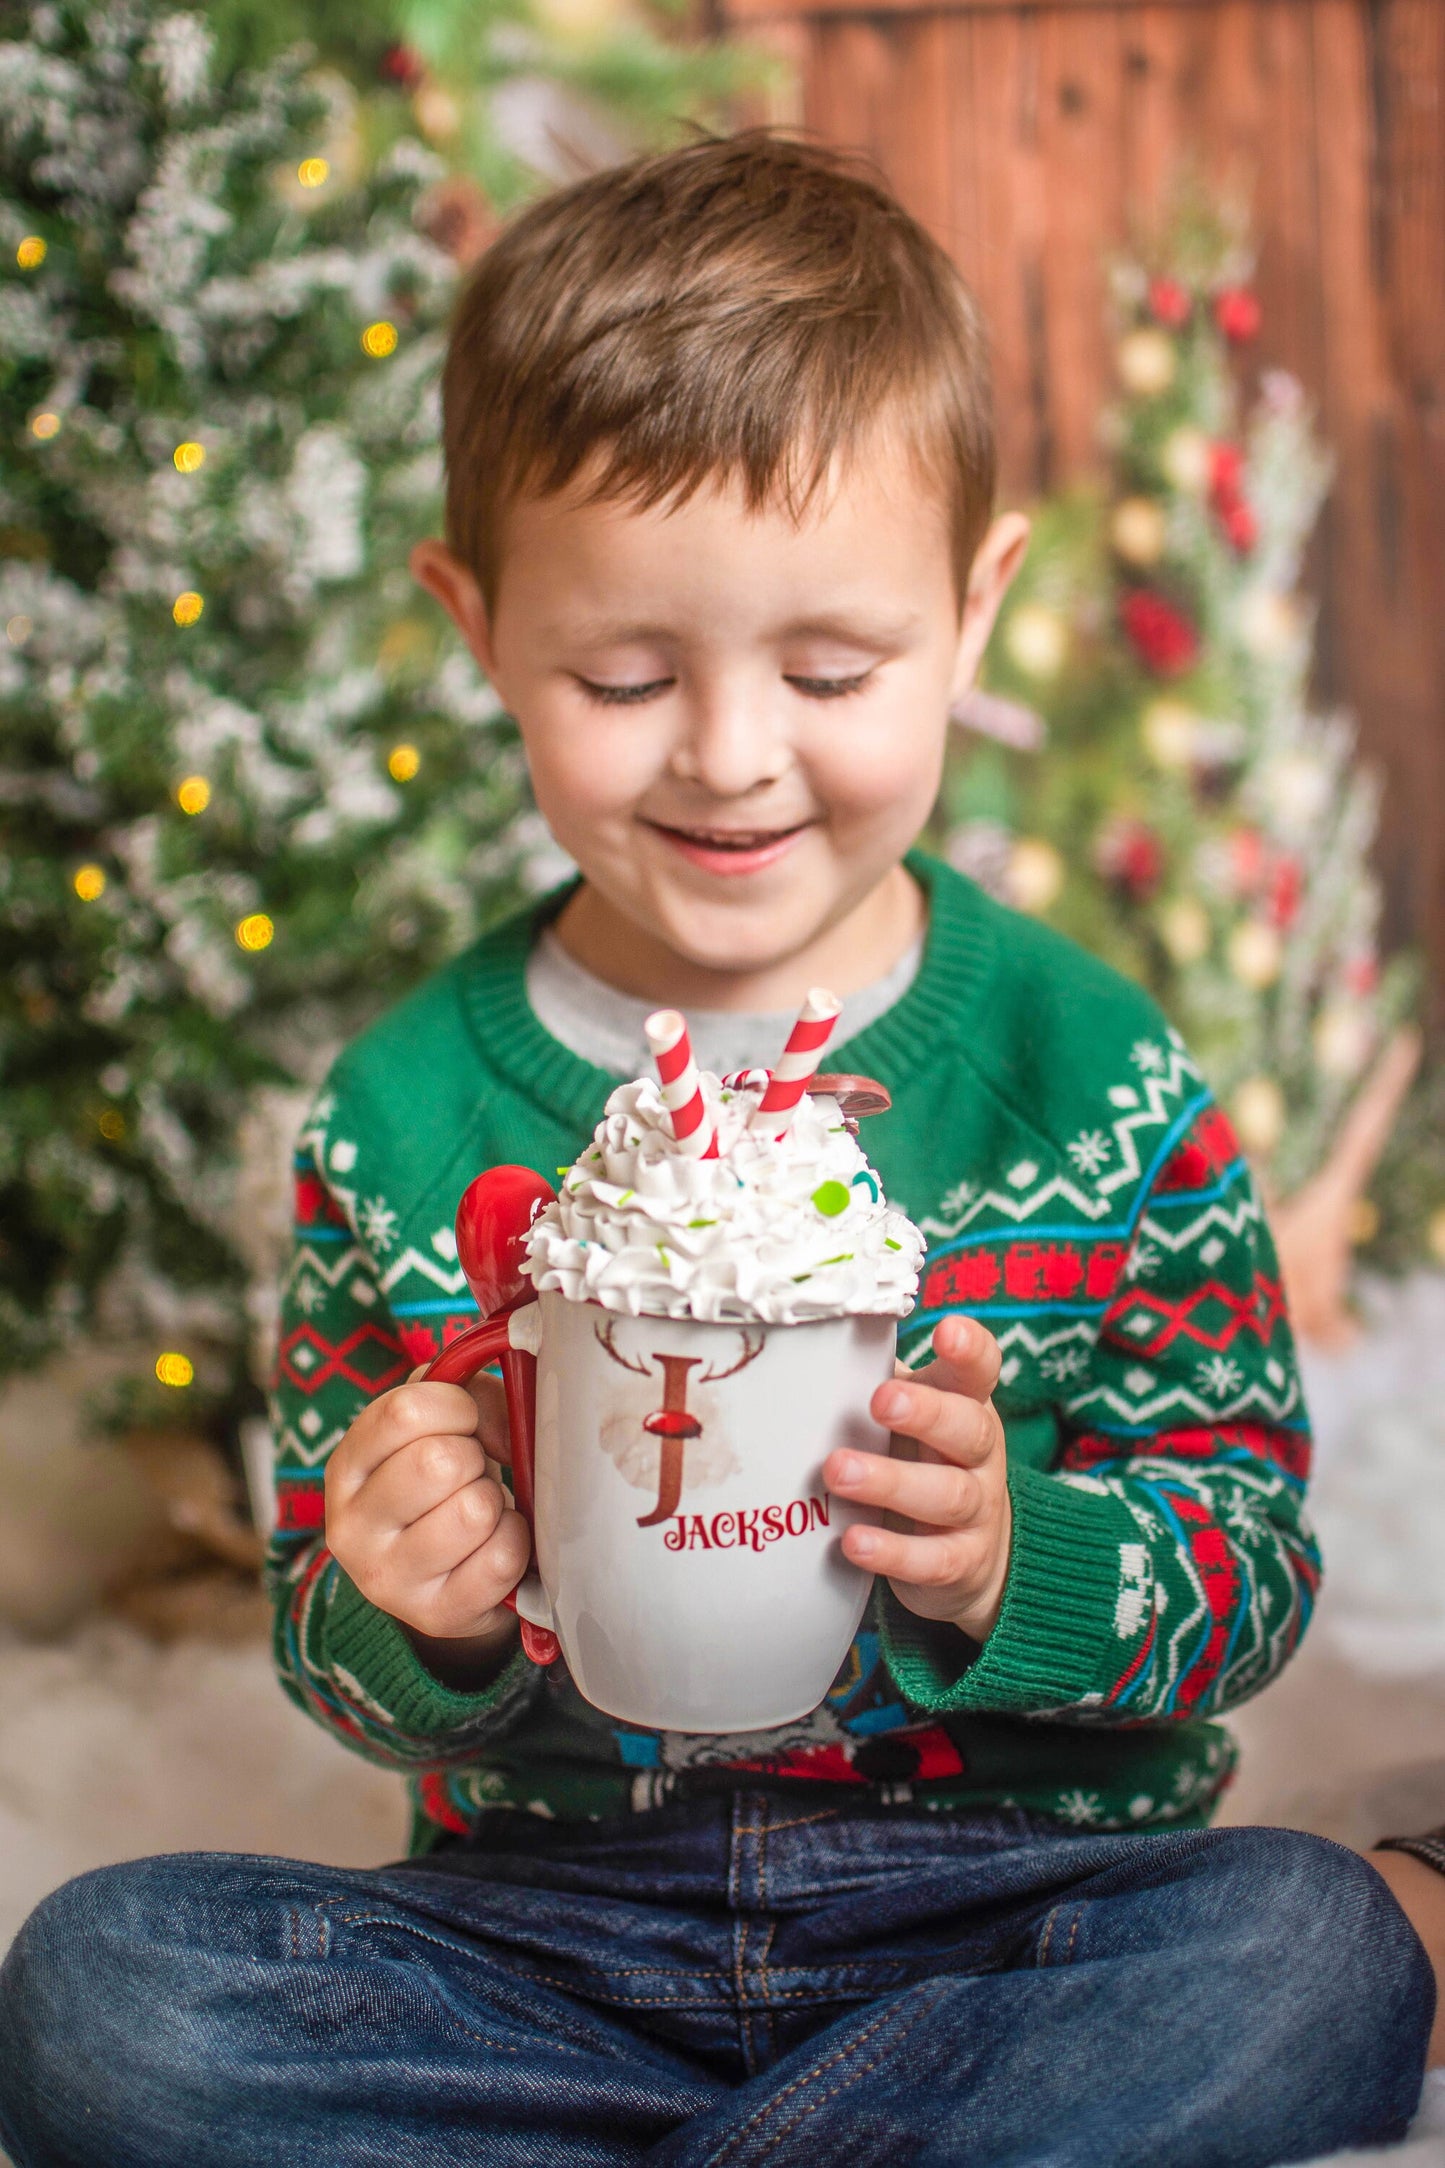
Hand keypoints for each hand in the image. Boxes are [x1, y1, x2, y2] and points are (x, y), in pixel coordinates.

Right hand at [324, 1370, 528, 1665]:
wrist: (442, 1576)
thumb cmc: (443, 1484)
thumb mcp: (443, 1427)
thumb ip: (473, 1398)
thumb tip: (511, 1421)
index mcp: (346, 1466)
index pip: (405, 1412)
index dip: (456, 1407)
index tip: (465, 1422)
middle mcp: (350, 1527)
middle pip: (438, 1462)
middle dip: (474, 1459)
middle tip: (470, 1475)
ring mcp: (387, 1578)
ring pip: (474, 1511)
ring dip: (494, 1503)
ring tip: (479, 1511)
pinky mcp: (434, 1615)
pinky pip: (501, 1559)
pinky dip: (514, 1543)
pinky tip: (493, 1545)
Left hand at [824, 1314, 1010, 1643]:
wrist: (971, 1557)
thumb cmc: (921, 1462)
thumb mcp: (910, 1421)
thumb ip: (875, 1385)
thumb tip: (807, 1346)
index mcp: (967, 1407)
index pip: (978, 1371)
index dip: (970, 1350)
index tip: (947, 1331)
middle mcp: (980, 1456)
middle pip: (969, 1429)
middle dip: (926, 1413)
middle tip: (879, 1401)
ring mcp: (978, 1512)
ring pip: (947, 1495)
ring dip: (890, 1482)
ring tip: (838, 1471)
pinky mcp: (961, 1564)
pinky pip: (931, 1560)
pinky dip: (892, 1552)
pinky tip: (853, 1541)